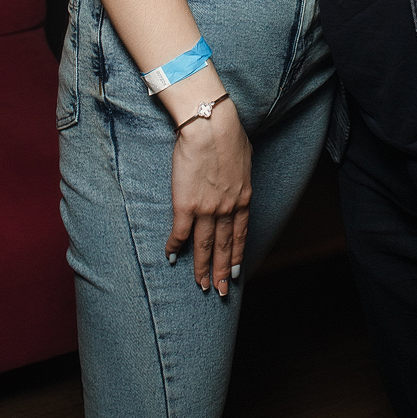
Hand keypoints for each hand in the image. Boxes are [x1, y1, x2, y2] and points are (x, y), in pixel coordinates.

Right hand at [165, 93, 252, 296]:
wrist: (210, 126)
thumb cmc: (229, 134)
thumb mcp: (245, 160)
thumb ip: (241, 178)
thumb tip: (238, 184)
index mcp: (243, 198)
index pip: (240, 235)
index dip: (236, 256)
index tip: (234, 272)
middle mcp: (227, 209)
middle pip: (223, 246)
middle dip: (221, 271)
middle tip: (221, 291)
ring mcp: (207, 209)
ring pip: (203, 246)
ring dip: (202, 268)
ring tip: (201, 285)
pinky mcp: (186, 204)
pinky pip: (180, 233)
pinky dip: (175, 247)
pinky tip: (171, 257)